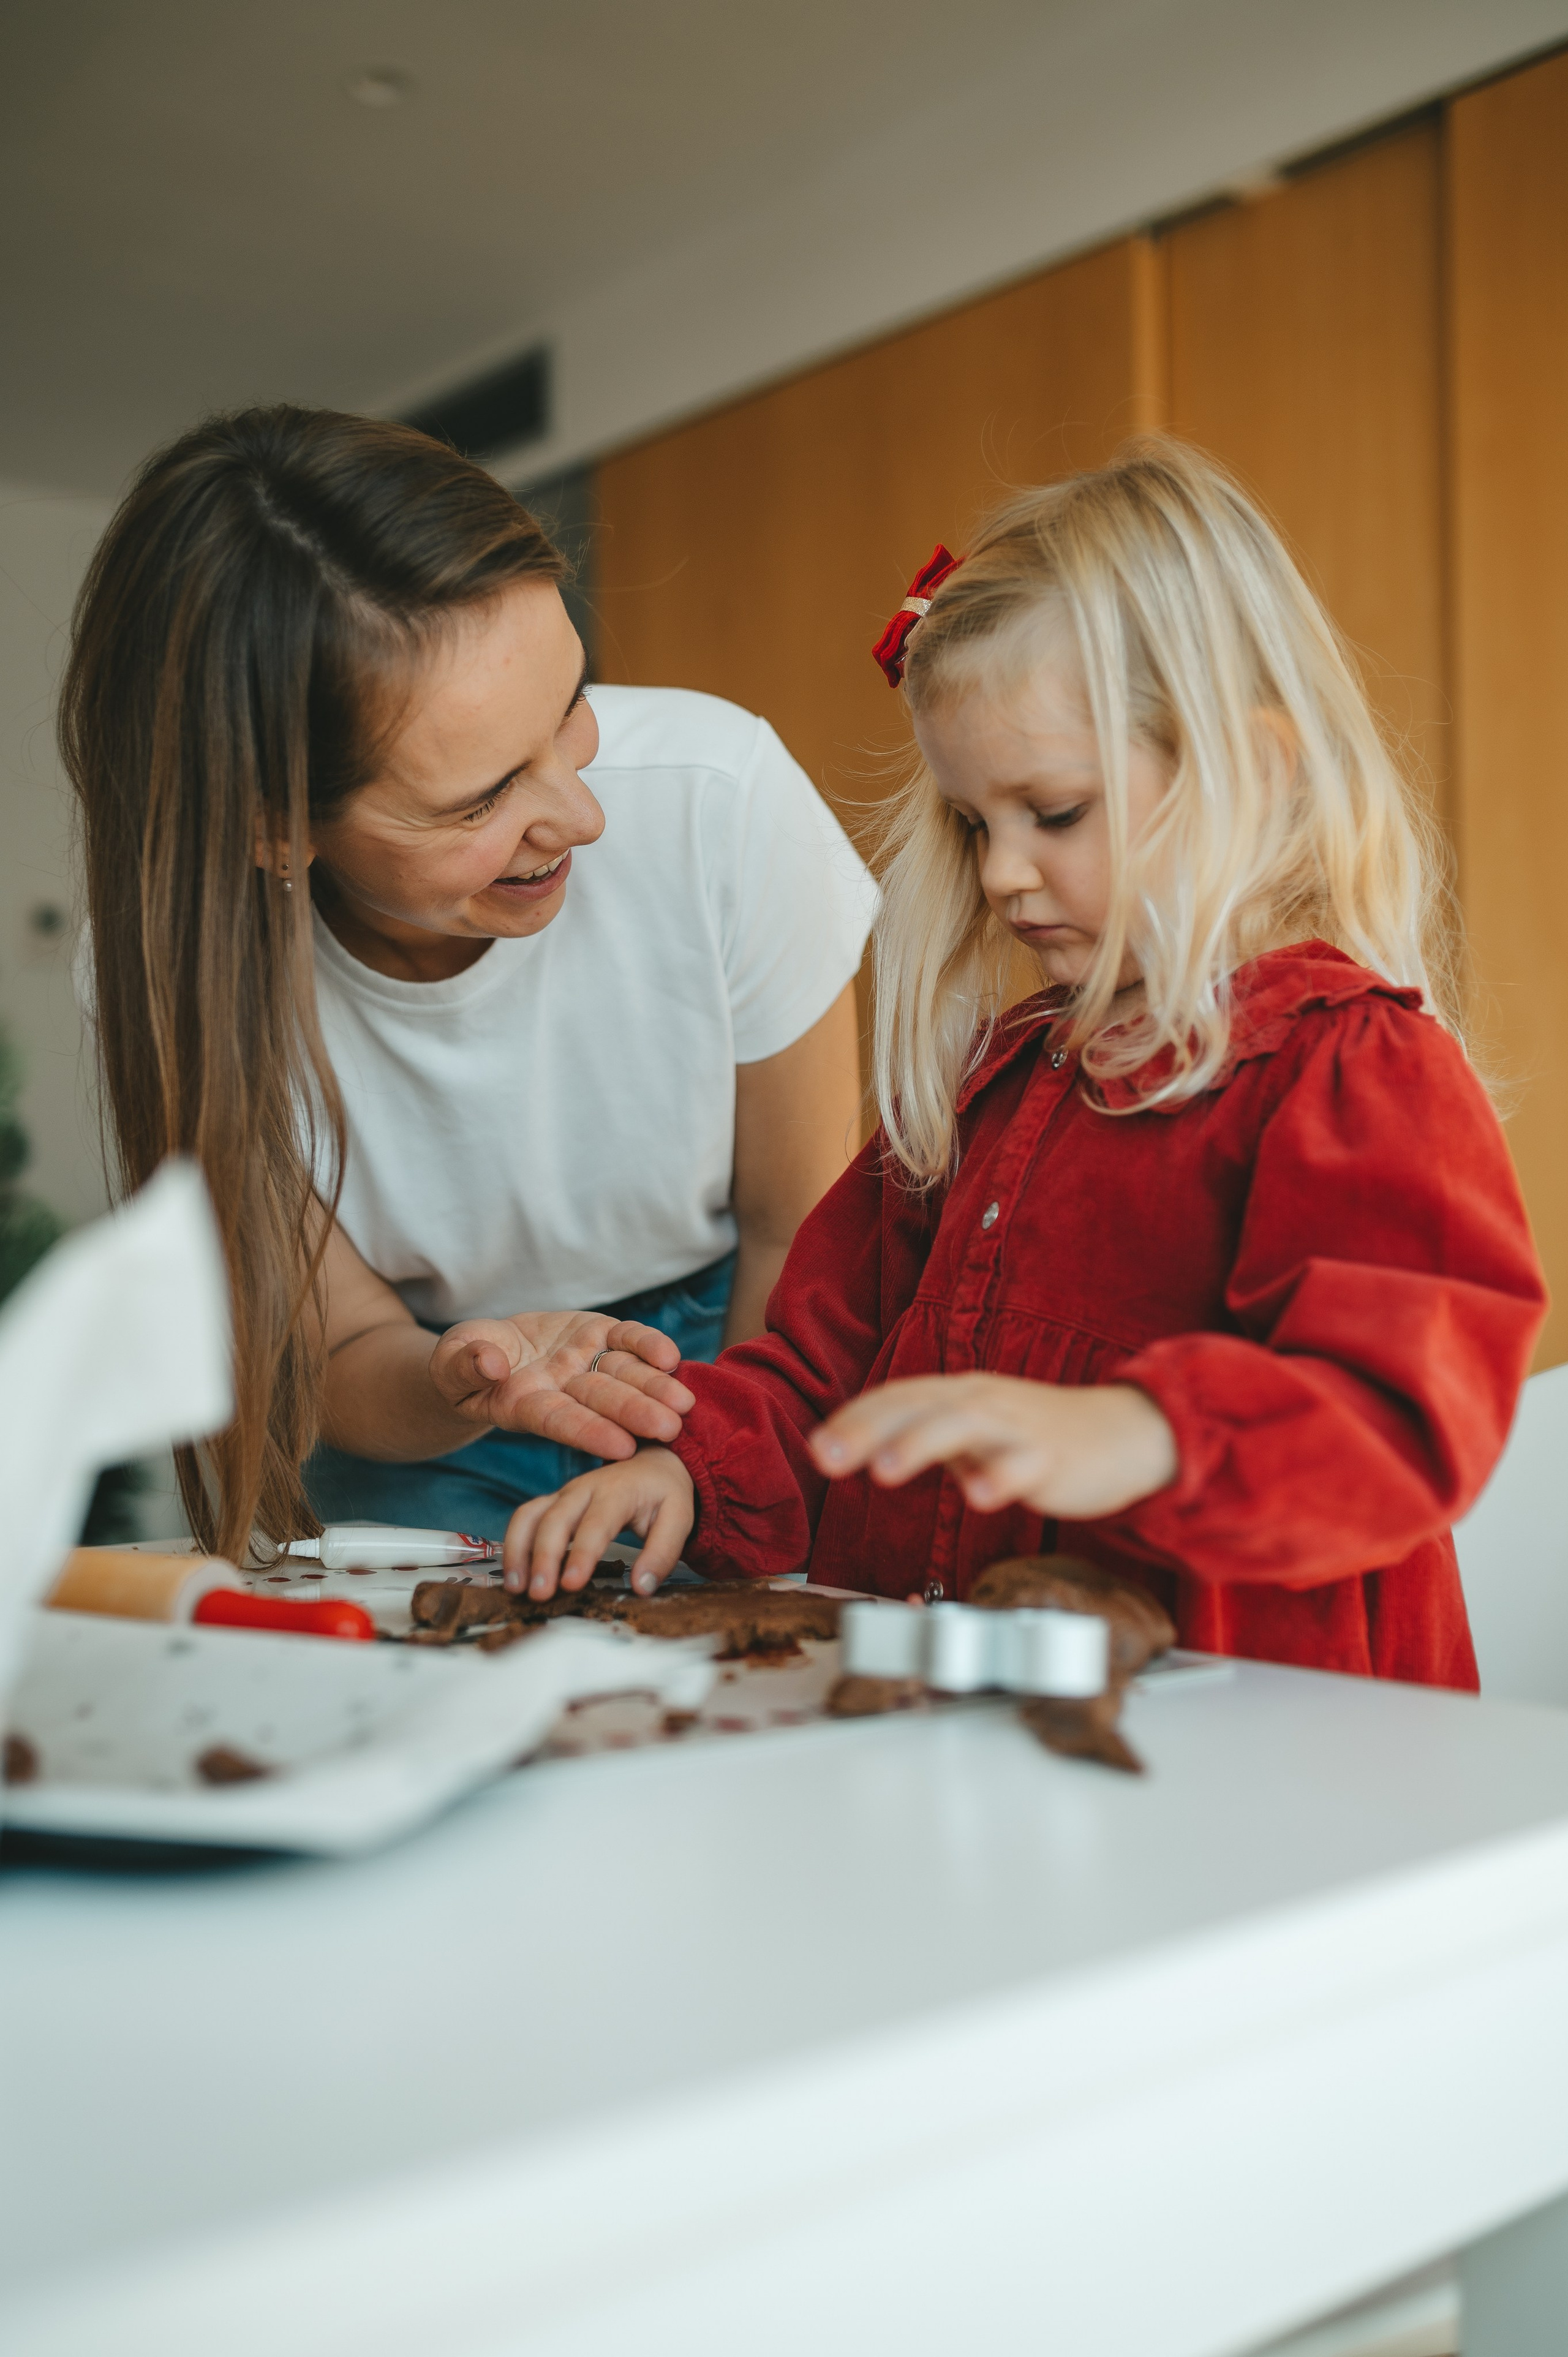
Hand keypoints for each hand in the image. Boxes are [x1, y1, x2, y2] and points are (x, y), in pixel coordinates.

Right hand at [429, 1313, 694, 1459]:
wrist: (486, 1351)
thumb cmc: (461, 1365)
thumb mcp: (450, 1363)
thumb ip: (464, 1365)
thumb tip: (491, 1364)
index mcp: (525, 1405)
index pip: (560, 1421)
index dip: (589, 1432)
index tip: (621, 1447)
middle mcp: (562, 1389)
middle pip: (602, 1401)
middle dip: (635, 1413)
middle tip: (670, 1428)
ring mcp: (583, 1362)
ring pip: (622, 1374)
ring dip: (653, 1387)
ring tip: (684, 1403)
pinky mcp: (597, 1334)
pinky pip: (626, 1339)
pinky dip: (648, 1345)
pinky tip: (671, 1357)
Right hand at [503, 1448, 694, 1598]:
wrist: (653, 1462)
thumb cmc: (665, 1493)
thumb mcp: (680, 1518)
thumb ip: (663, 1553)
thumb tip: (642, 1588)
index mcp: (618, 1490)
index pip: (597, 1523)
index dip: (582, 1554)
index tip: (571, 1584)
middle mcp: (584, 1488)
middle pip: (555, 1519)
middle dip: (544, 1557)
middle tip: (540, 1594)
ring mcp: (564, 1494)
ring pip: (530, 1516)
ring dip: (519, 1551)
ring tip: (517, 1588)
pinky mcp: (553, 1503)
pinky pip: (525, 1518)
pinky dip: (514, 1544)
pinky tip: (514, 1576)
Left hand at [808, 1374, 1176, 1520]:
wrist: (1125, 1433)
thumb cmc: (1041, 1436)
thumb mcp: (975, 1432)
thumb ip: (928, 1440)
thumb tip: (871, 1450)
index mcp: (959, 1396)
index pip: (897, 1399)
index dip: (854, 1421)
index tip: (816, 1449)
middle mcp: (982, 1403)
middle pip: (918, 1406)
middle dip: (869, 1430)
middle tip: (826, 1457)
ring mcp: (1017, 1428)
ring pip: (964, 1426)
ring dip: (922, 1444)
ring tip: (887, 1471)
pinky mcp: (1053, 1457)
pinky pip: (1025, 1465)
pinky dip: (1001, 1477)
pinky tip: (981, 1497)